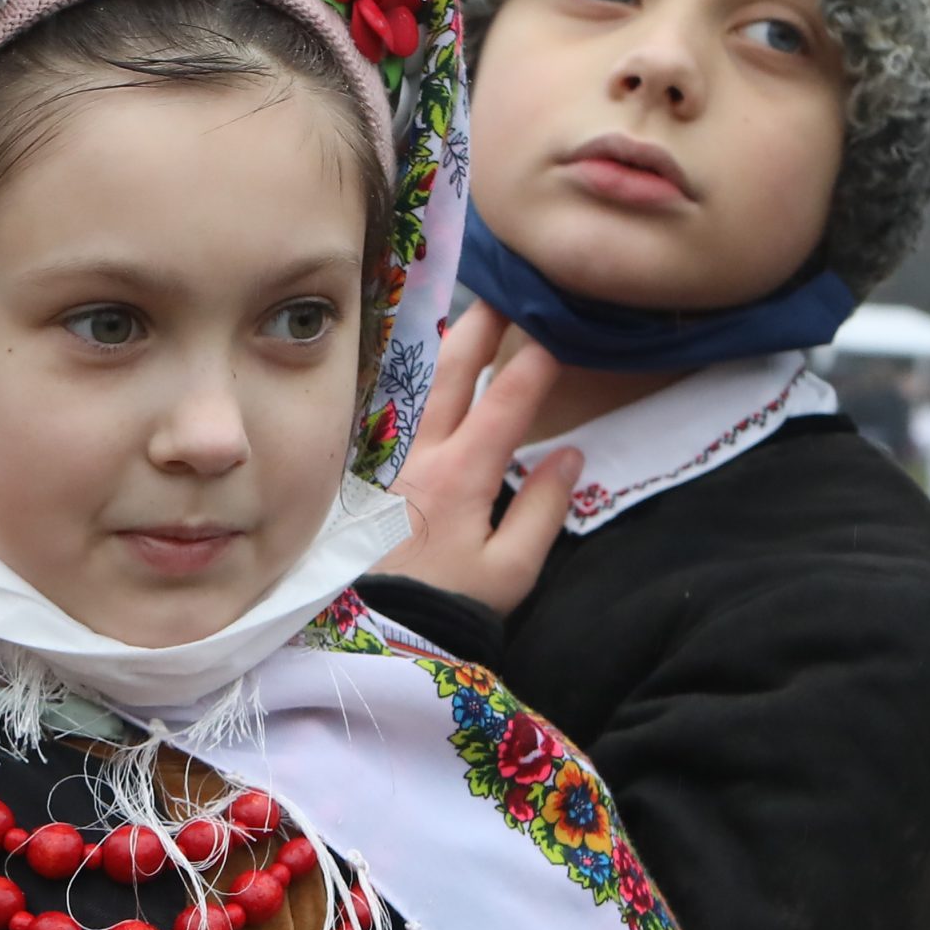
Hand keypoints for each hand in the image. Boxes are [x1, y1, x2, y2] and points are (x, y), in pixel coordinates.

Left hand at [375, 307, 582, 614]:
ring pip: (412, 385)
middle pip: (450, 370)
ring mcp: (382, 459)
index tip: (559, 333)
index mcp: (461, 474)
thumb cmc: (441, 608)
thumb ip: (542, 510)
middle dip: (481, 324)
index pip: (508, 399)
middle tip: (505, 292)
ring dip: (438, 346)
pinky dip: (404, 384)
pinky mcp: (359, 473)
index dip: (537, 360)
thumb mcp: (508, 572)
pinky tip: (411, 369)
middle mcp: (417, 453)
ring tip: (460, 315)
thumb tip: (570, 456)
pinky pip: (383, 413)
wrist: (363, 638)